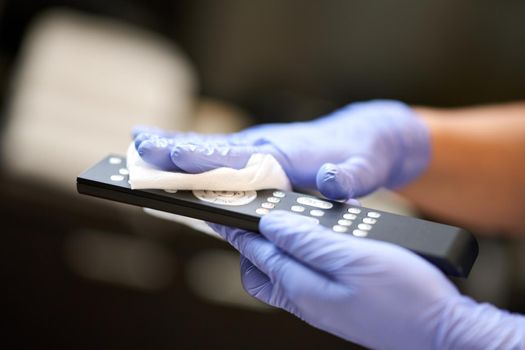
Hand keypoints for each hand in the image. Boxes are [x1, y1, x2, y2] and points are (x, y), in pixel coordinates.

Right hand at [133, 100, 429, 198]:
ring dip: (176, 149)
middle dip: (176, 148)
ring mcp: (259, 150)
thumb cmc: (361, 154)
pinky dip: (193, 157)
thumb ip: (349, 178)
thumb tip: (330, 182)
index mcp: (285, 153)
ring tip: (138, 146)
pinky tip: (171, 160)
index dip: (207, 160)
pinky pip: (220, 157)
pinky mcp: (258, 157)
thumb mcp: (364, 170)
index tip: (174, 154)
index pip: (240, 158)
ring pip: (213, 150)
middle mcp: (265, 148)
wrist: (365, 136)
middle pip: (215, 149)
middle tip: (137, 144)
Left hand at [209, 211, 524, 348]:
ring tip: (288, 221)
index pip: (255, 252)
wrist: (443, 333)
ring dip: (280, 246)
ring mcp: (322, 305)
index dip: (234, 229)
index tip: (216, 213)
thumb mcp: (352, 258)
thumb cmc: (405, 295)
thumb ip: (307, 242)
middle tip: (255, 214)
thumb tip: (270, 226)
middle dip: (252, 242)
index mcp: (302, 286)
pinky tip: (320, 241)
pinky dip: (303, 256)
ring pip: (283, 273)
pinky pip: (306, 278)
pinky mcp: (338, 304)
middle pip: (261, 269)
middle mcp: (305, 299)